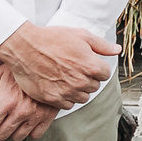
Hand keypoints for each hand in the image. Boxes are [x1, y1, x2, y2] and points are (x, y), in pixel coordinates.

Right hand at [0, 21, 117, 109]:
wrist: (24, 47)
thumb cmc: (52, 38)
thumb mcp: (80, 35)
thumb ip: (101, 45)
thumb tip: (117, 50)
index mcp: (91, 65)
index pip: (105, 74)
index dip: (96, 68)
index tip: (87, 63)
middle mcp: (81, 81)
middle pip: (94, 87)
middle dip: (88, 79)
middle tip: (74, 69)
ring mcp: (66, 91)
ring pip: (82, 97)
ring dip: (78, 90)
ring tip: (66, 77)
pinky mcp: (52, 99)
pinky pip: (68, 105)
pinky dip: (65, 98)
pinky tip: (58, 86)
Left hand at [0, 66, 58, 140]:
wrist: (49, 62)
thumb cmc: (21, 67)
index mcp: (6, 101)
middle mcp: (21, 111)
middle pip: (0, 135)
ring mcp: (36, 116)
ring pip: (16, 137)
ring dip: (11, 130)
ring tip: (11, 117)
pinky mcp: (48, 117)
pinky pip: (34, 135)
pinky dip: (28, 131)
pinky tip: (26, 119)